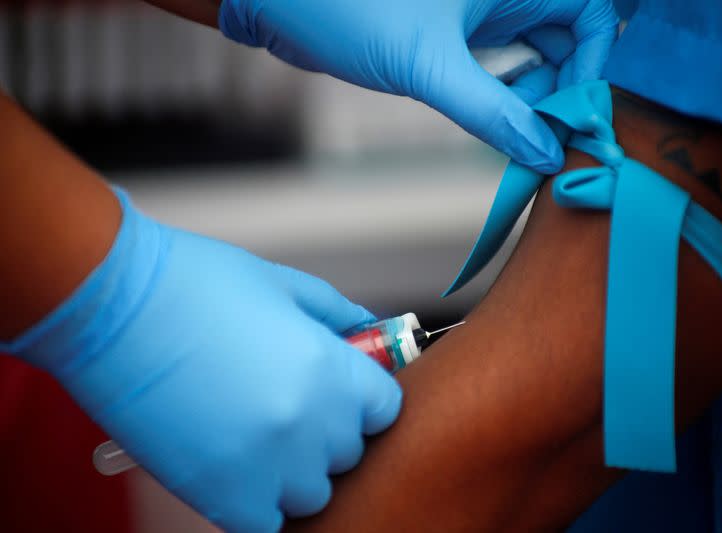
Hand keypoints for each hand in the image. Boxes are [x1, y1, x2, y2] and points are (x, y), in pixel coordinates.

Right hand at [7, 190, 401, 531]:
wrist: (112, 306)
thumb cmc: (194, 285)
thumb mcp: (283, 285)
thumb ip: (338, 315)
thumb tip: (370, 331)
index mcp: (329, 369)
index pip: (387, 408)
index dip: (365, 398)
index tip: (343, 392)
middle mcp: (309, 424)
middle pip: (350, 452)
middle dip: (328, 430)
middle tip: (288, 404)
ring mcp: (266, 466)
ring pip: (312, 493)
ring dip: (295, 471)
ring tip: (258, 435)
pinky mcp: (220, 496)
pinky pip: (267, 521)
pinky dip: (259, 502)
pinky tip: (236, 465)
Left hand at [218, 0, 617, 172]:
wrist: (281, 5)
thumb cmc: (349, 10)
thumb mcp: (430, 66)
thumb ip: (493, 112)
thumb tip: (545, 153)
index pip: (589, 15)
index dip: (593, 65)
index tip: (576, 117)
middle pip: (566, 39)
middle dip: (562, 88)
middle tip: (545, 136)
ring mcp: (476, 13)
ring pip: (533, 55)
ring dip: (533, 98)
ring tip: (518, 135)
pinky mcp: (451, 36)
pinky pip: (498, 67)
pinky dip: (504, 96)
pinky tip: (494, 122)